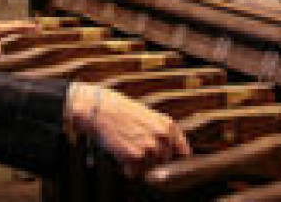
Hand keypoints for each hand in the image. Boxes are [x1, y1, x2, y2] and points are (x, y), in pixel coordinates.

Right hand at [65, 82, 190, 176]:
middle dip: (152, 157)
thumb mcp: (146, 113)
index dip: (175, 157)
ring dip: (139, 162)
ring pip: (149, 167)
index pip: (183, 152)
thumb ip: (160, 130)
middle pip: (164, 160)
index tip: (170, 159)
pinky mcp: (134, 157)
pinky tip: (119, 150)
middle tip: (135, 143)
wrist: (97, 108)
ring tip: (126, 144)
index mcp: (167, 125)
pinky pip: (134, 172)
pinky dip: (126, 166)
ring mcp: (149, 148)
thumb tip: (172, 150)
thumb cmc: (119, 108)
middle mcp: (162, 137)